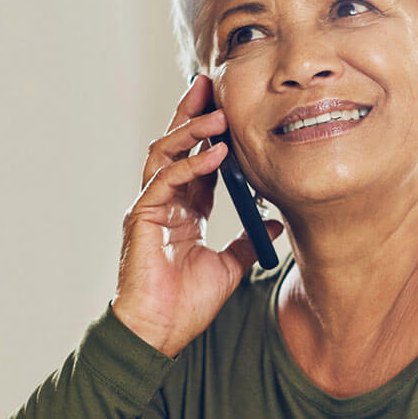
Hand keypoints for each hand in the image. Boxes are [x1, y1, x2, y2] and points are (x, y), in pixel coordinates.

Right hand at [112, 76, 283, 356]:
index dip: (213, 133)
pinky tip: (214, 153)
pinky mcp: (142, 217)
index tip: (231, 108)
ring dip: (192, 131)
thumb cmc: (186, 305)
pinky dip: (189, 164)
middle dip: (193, 113)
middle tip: (212, 85)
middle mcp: (164, 202)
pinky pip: (165, 180)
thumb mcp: (230, 267)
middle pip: (176, 145)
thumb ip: (247, 240)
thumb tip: (274, 222)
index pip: (198, 159)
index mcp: (184, 210)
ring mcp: (150, 207)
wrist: (160, 333)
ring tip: (218, 115)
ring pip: (165, 154)